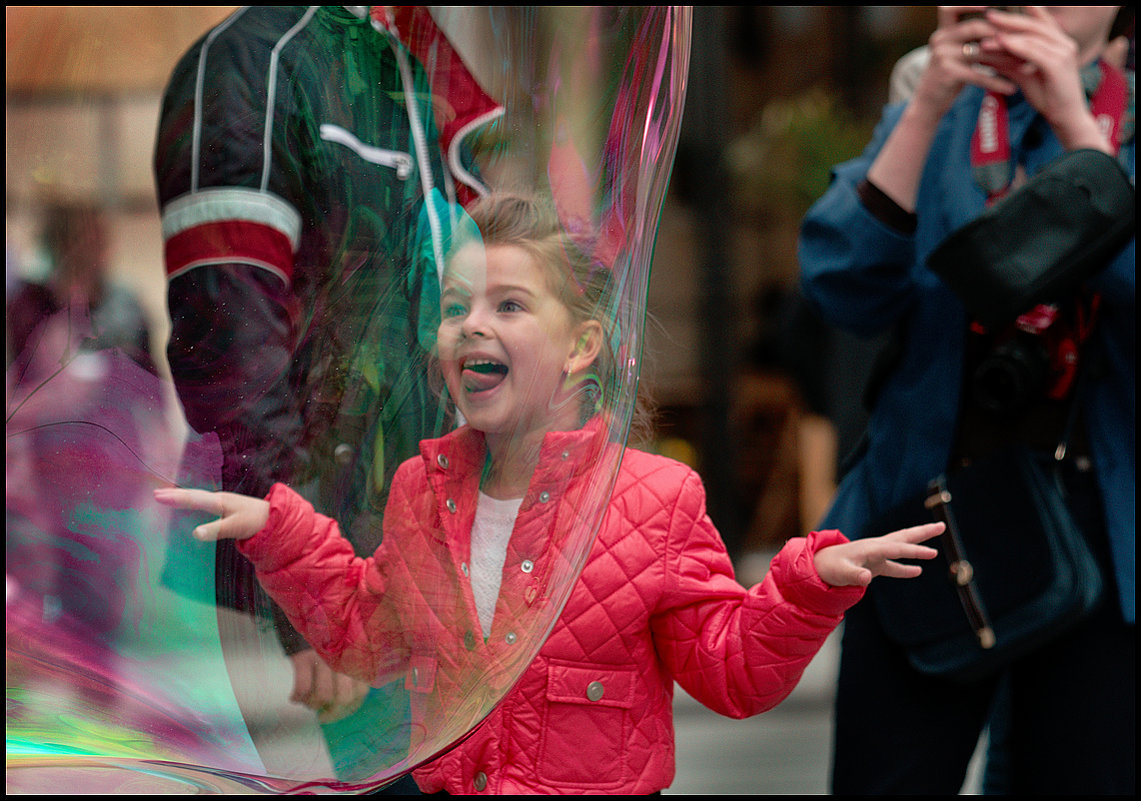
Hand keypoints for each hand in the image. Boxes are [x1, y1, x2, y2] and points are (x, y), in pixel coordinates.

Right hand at [153, 486, 268, 540]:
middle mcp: (219, 499)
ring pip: (197, 498)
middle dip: (174, 494)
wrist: (274, 518)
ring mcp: (222, 502)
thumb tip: (194, 533)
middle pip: (192, 495)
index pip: (193, 498)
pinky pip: (203, 503)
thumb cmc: (256, 521)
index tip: (157, 495)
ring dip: (180, 496)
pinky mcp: (224, 508)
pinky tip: (185, 504)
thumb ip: (216, 530)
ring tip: (164, 496)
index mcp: (220, 501)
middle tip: (154, 493)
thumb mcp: (236, 527)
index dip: (175, 498)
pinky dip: (190, 502)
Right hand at [289, 649, 369, 723]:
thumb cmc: (326, 647)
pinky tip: (294, 698)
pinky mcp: (303, 657)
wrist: (307, 622)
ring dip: (313, 704)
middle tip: (323, 716)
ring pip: (323, 695)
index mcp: (357, 660)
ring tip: (308, 702)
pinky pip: (302, 687)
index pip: (361, 693)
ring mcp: (323, 658)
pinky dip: (297, 697)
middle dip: (332, 713)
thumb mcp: (344, 658)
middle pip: (343, 697)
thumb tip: (347, 706)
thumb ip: (352, 678)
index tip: (338, 713)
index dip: (349, 708)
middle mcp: (343, 658)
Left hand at [814, 522, 943, 587]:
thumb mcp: (840, 572)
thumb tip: (866, 578)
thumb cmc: (828, 568)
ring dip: (918, 547)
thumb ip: (854, 575)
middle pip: (903, 537)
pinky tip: (917, 571)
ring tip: (936, 549)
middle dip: (923, 533)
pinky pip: (893, 566)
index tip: (931, 552)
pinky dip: (905, 568)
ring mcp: (875, 556)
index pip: (897, 548)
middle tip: (942, 525)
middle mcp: (875, 548)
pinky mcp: (872, 565)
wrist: (816, 567)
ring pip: (901, 549)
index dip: (914, 551)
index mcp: (870, 547)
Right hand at [909, 7, 1018, 119]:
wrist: (927, 104)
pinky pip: (977, 75)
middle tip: (1025, 40)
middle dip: (1002, 34)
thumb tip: (1004, 27)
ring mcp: (942, 56)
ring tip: (1025, 64)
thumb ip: (973, 39)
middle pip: (975, 27)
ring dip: (1005, 58)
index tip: (993, 5)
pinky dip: (996, 82)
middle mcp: (940, 39)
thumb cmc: (949, 76)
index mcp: (943, 31)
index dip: (971, 4)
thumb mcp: (957, 53)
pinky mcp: (946, 74)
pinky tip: (1011, 88)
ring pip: (980, 51)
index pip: (952, 8)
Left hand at [977, 6, 1111, 151]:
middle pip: (1034, 25)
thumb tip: (987, 54)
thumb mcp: (1025, 75)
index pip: (1040, 21)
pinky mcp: (1058, 65)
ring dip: (1008, 33)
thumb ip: (1010, 62)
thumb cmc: (1048, 97)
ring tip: (986, 31)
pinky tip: (999, 43)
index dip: (1022, 12)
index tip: (999, 8)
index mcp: (1060, 43)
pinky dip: (1015, 46)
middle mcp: (1065, 44)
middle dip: (1010, 19)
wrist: (1066, 118)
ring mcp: (1063, 53)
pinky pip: (1033, 52)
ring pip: (1032, 37)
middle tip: (988, 14)